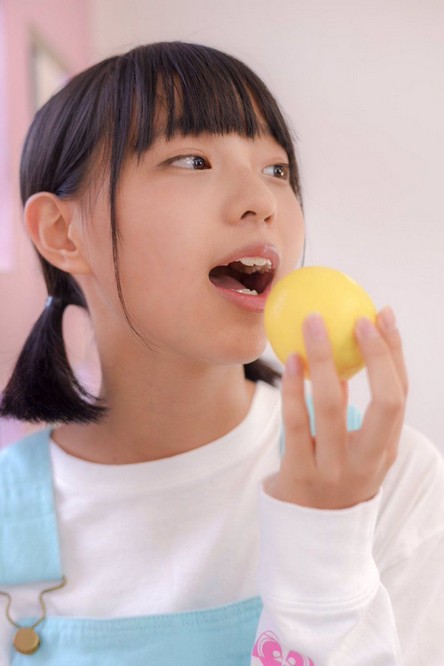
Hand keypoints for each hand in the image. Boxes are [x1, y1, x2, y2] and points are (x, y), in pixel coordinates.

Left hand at [265, 307, 407, 509]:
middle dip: (377, 354)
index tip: (383, 316)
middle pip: (385, 401)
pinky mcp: (299, 475)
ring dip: (324, 358)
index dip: (394, 353)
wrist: (308, 533)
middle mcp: (367, 461)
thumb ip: (356, 411)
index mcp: (385, 450)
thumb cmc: (333, 477)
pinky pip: (294, 423)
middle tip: (357, 318)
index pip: (400, 394)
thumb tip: (347, 355)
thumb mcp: (357, 451)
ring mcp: (334, 471)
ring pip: (332, 406)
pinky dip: (293, 387)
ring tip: (313, 325)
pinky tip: (290, 360)